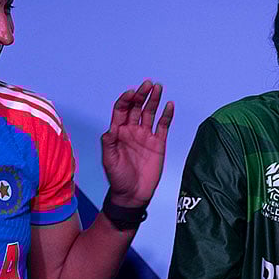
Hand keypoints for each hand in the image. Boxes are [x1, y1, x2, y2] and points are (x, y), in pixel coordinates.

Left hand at [102, 80, 173, 207]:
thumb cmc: (118, 178)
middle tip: (148, 84)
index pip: (121, 110)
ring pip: (150, 113)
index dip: (126, 99)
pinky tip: (169, 105)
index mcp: (118, 132)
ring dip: (154, 100)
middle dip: (141, 95)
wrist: (132, 194)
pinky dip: (167, 115)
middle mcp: (132, 130)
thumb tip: (111, 129)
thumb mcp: (109, 160)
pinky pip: (163, 126)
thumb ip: (109, 143)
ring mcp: (146, 136)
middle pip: (136, 107)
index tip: (131, 93)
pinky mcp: (158, 143)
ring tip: (158, 88)